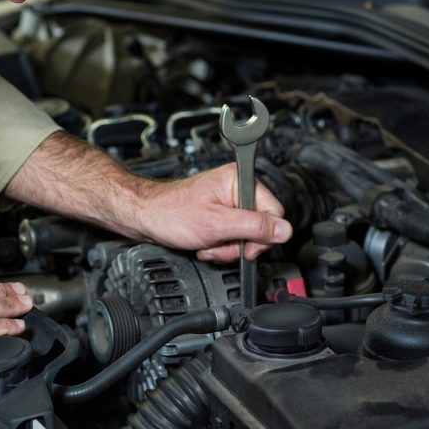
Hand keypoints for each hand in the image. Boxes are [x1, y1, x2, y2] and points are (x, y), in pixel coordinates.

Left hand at [137, 163, 291, 261]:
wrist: (144, 217)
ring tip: (207, 243)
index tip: (246, 246)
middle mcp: (235, 188)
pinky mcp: (218, 215)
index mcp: (238, 180)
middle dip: (239, 244)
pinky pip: (230, 237)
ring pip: (244, 236)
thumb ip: (253, 226)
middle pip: (259, 227)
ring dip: (225, 248)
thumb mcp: (217, 224)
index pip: (274, 212)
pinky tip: (204, 243)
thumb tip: (284, 230)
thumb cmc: (170, 213)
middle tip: (220, 244)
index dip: (262, 235)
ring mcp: (226, 202)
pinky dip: (218, 246)